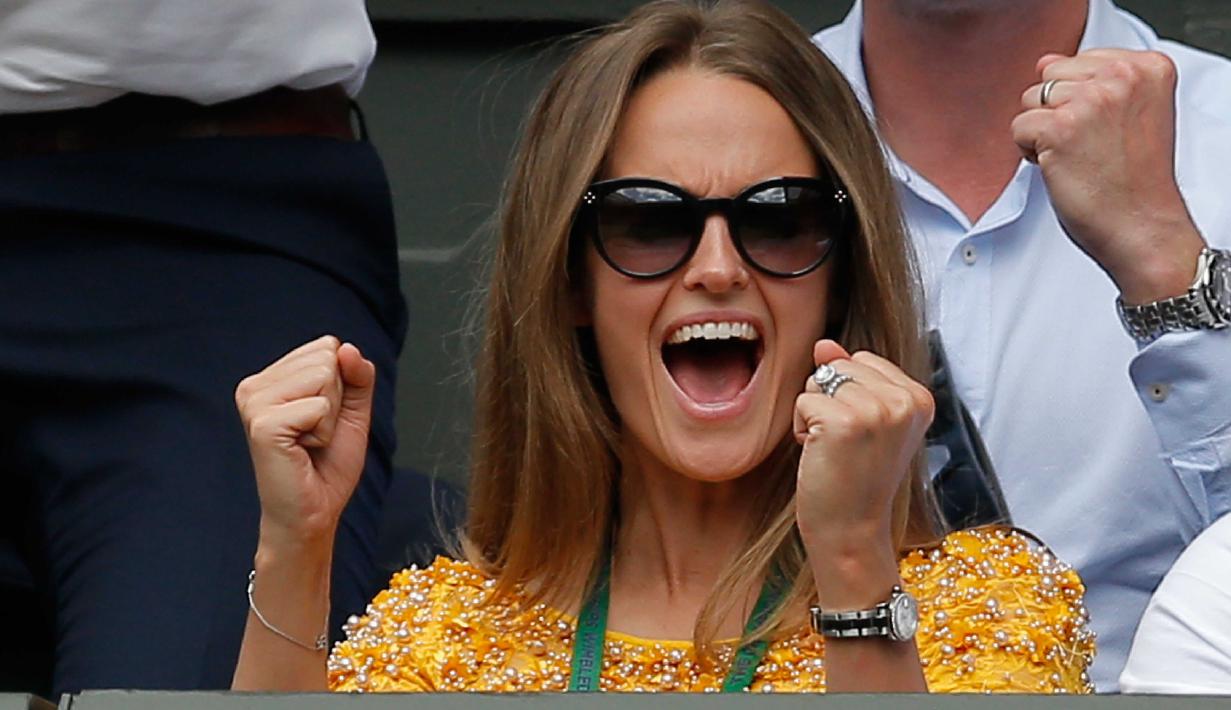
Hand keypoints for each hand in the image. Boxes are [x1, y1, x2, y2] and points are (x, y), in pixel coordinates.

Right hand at [235, 335, 375, 545]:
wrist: (313, 512)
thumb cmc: (327, 465)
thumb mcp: (352, 410)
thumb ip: (356, 375)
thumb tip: (346, 348)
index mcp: (271, 378)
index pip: (328, 347)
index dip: (341, 384)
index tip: (322, 418)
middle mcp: (255, 386)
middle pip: (327, 358)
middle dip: (336, 400)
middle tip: (315, 433)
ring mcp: (255, 403)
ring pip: (325, 377)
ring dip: (330, 417)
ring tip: (309, 441)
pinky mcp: (263, 424)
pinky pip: (319, 407)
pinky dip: (324, 432)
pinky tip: (303, 449)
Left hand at [793, 341, 933, 605]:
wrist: (852, 532)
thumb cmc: (855, 479)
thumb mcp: (863, 421)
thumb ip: (849, 377)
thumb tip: (825, 344)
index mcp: (920, 398)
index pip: (863, 360)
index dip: (851, 395)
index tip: (865, 437)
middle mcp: (904, 401)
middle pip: (840, 366)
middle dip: (831, 401)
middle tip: (847, 446)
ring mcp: (876, 409)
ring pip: (818, 382)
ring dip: (815, 416)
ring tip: (835, 451)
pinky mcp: (844, 421)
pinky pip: (803, 402)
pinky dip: (802, 429)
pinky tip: (822, 456)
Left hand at [1012, 49, 1204, 303]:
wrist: (1142, 227)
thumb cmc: (1134, 180)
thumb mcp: (1130, 114)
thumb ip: (1094, 81)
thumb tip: (1044, 62)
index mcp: (1148, 67)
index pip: (1079, 61)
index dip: (1080, 100)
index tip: (1107, 130)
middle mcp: (1123, 76)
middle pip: (1050, 77)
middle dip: (1057, 113)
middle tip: (1089, 147)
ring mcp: (1091, 100)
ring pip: (1030, 101)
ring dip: (1042, 133)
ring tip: (1078, 157)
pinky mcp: (1060, 127)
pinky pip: (1018, 127)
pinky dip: (1029, 153)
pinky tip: (1060, 168)